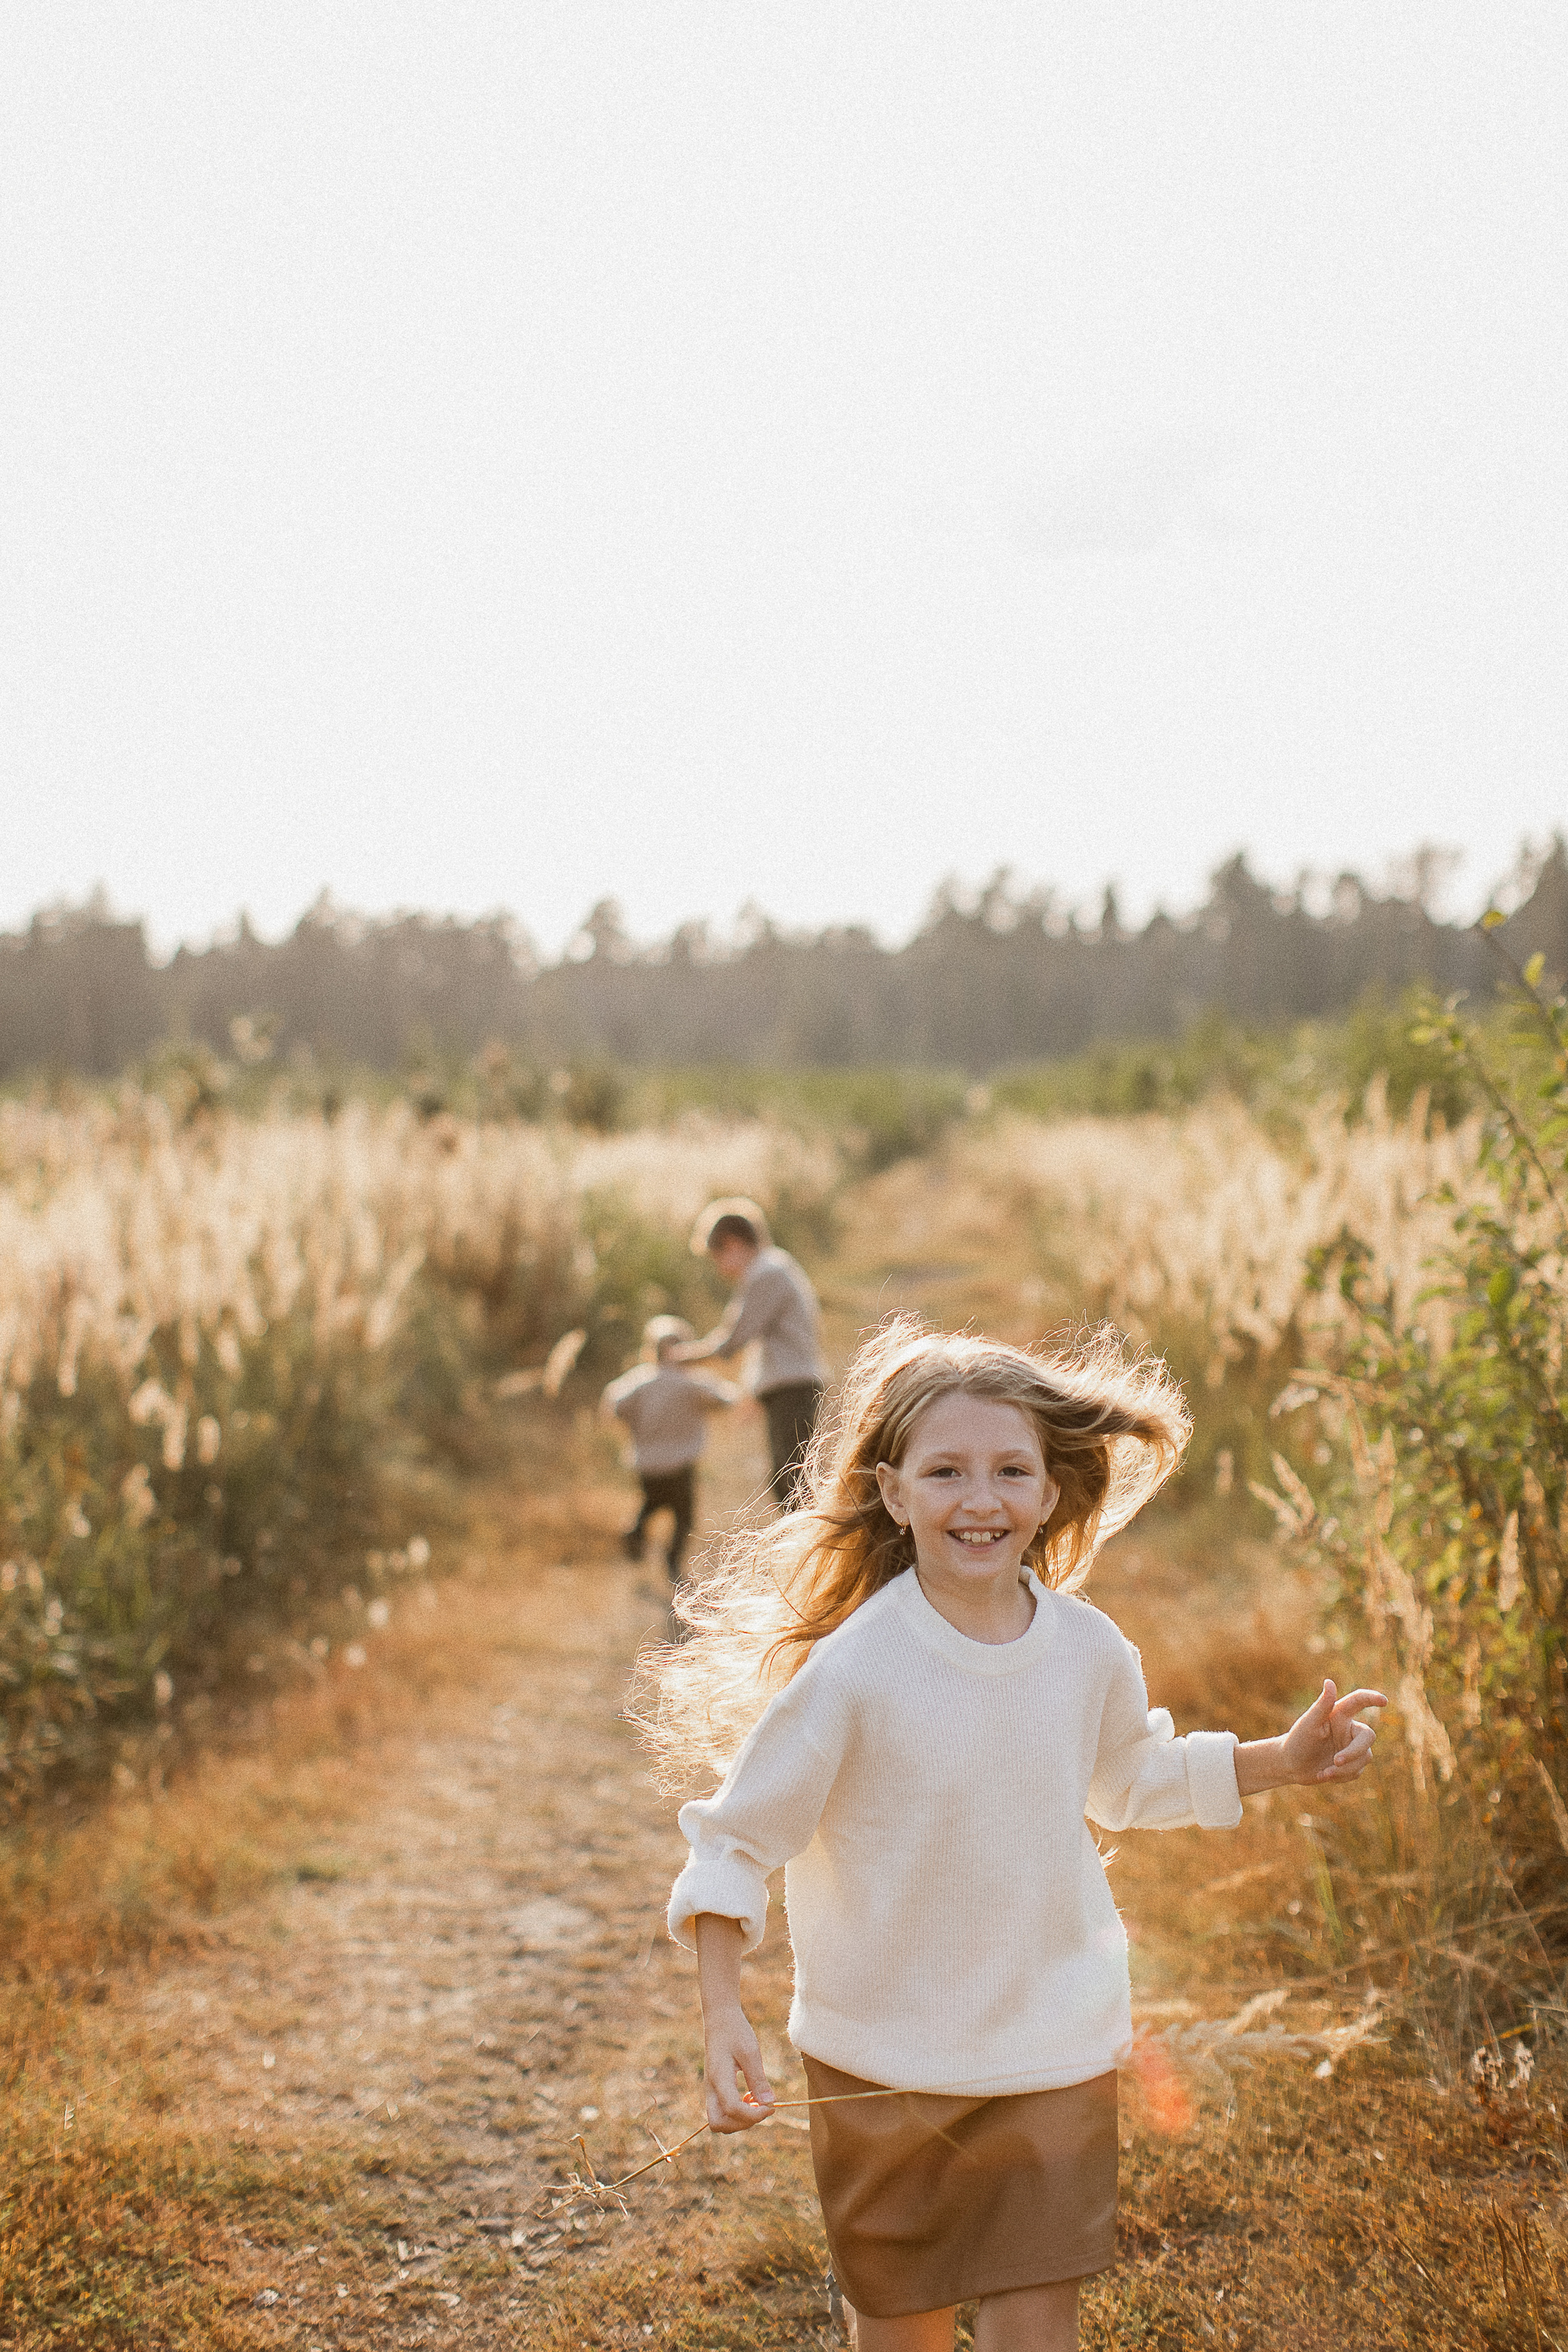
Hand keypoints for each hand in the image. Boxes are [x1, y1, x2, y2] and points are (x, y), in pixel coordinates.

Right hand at [702, 2004, 774, 2132]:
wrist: (720, 2019)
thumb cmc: (735, 2031)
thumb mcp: (750, 2051)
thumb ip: (758, 2079)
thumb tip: (769, 2103)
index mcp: (719, 2078)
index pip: (733, 2110)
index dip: (753, 2115)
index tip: (771, 2107)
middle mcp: (711, 2089)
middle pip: (719, 2124)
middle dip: (742, 2123)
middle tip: (760, 2108)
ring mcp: (711, 2090)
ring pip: (720, 2121)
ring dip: (740, 2120)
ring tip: (756, 2101)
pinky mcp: (716, 2089)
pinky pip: (723, 2112)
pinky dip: (737, 2113)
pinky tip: (750, 2096)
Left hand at [1280, 1678, 1387, 1783]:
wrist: (1291, 1766)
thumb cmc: (1297, 1740)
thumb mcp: (1308, 1723)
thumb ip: (1322, 1705)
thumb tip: (1329, 1682)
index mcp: (1339, 1714)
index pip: (1359, 1701)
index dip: (1372, 1698)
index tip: (1384, 1701)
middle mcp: (1349, 1729)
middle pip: (1368, 1737)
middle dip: (1354, 1751)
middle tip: (1336, 1761)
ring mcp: (1352, 1747)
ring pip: (1364, 1757)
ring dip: (1344, 1768)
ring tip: (1323, 1773)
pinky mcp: (1352, 1764)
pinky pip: (1357, 1772)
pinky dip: (1341, 1776)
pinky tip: (1323, 1775)